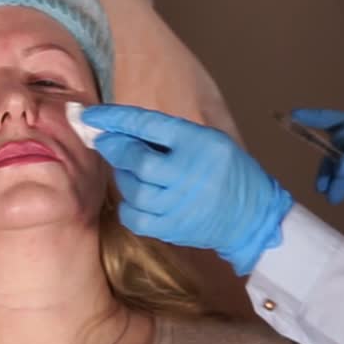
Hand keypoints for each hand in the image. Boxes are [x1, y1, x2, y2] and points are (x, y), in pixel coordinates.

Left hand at [83, 104, 292, 275]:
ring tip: (129, 170)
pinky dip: (129, 205)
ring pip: (132, 189)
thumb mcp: (207, 140)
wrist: (252, 216)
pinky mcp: (172, 228)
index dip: (114, 119)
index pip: (147, 124)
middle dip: (114, 148)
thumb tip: (118, 130)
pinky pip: (134, 216)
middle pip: (136, 160)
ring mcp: (179, 203)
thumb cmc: (227, 171)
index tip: (91, 116)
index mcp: (198, 142)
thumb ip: (168, 135)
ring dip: (122, 177)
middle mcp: (188, 172)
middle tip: (105, 142)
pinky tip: (137, 197)